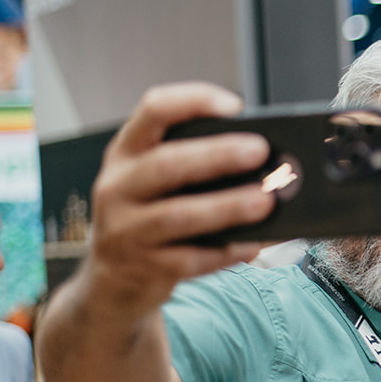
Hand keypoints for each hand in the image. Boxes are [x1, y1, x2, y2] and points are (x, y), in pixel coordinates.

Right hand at [79, 82, 275, 317]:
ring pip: (177, 215)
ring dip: (226, 206)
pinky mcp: (145, 267)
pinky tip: (253, 243)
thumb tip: (268, 162)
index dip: (193, 101)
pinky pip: (192, 259)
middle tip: (260, 150)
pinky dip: (227, 250)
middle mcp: (118, 186)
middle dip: (216, 155)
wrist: (112, 280)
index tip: (234, 105)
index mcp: (126, 152)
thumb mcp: (156, 182)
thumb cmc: (149, 216)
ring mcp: (126, 230)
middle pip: (166, 163)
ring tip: (265, 200)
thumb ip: (197, 164)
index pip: (152, 110)